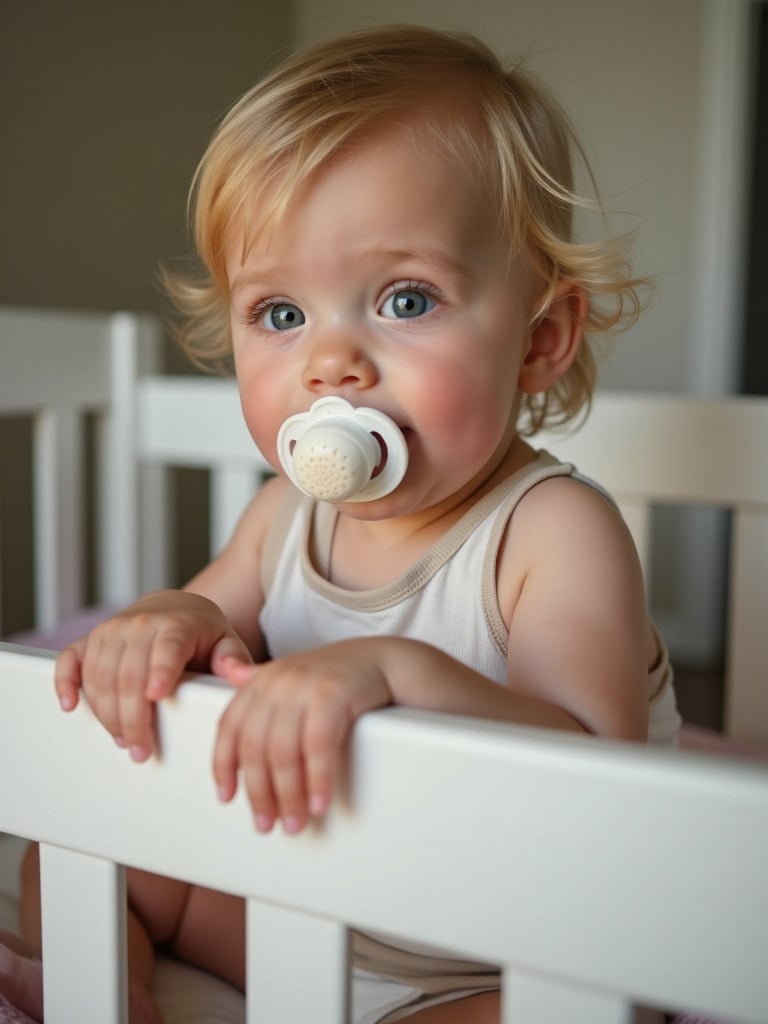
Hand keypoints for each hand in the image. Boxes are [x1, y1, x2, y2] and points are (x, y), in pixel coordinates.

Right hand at [54, 591, 251, 761]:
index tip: (156, 697)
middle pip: (128, 675)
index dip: (160, 671)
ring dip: (107, 715)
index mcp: (176, 625)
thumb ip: (234, 660)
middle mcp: (140, 624)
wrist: (175, 608)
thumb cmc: (202, 632)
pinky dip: (64, 683)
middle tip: (141, 750)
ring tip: (125, 741)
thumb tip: (242, 676)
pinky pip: (69, 660)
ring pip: (100, 677)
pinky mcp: (90, 639)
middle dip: (132, 718)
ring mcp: (111, 631)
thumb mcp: (226, 642)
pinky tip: (69, 706)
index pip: (166, 649)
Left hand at [213, 641, 392, 833]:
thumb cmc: (341, 679)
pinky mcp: (333, 693)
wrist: (386, 661)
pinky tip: (320, 802)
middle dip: (260, 792)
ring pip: (283, 751)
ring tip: (297, 822)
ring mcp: (304, 685)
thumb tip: (230, 676)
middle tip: (268, 824)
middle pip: (255, 746)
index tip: (227, 797)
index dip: (224, 765)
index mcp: (263, 679)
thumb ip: (263, 683)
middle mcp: (278, 679)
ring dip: (289, 795)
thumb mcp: (296, 678)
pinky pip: (317, 746)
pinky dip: (317, 779)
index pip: (230, 726)